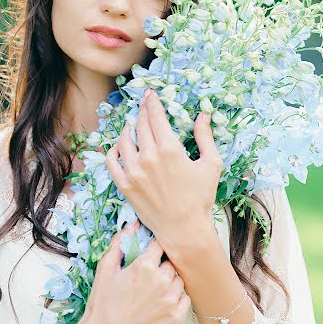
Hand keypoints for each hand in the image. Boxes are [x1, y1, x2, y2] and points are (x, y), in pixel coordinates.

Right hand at [76, 220, 190, 323]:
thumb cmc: (102, 303)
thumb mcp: (105, 268)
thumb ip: (119, 243)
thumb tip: (132, 224)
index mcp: (145, 266)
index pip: (160, 245)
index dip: (154, 248)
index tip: (150, 252)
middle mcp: (162, 280)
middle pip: (171, 262)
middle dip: (161, 265)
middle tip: (148, 275)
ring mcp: (171, 300)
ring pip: (179, 279)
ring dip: (170, 281)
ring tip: (154, 290)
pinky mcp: (176, 317)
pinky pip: (185, 298)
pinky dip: (177, 297)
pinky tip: (162, 301)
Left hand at [105, 89, 222, 259]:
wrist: (184, 229)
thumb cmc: (201, 198)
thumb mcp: (211, 164)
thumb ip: (206, 137)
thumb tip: (203, 114)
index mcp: (169, 149)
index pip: (155, 116)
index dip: (152, 102)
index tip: (149, 94)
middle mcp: (148, 157)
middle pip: (139, 125)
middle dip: (141, 112)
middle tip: (143, 106)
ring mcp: (133, 172)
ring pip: (124, 140)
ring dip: (127, 128)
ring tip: (131, 125)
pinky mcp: (124, 185)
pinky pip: (111, 161)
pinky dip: (113, 150)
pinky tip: (119, 146)